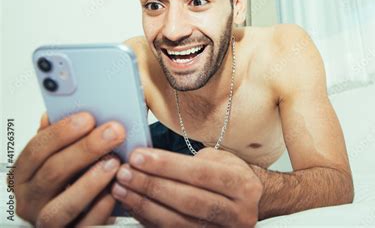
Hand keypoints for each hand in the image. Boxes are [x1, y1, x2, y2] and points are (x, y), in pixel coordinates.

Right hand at [12, 112, 125, 225]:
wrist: (82, 216)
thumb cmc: (72, 179)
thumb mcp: (62, 155)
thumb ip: (60, 137)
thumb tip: (60, 110)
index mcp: (26, 175)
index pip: (36, 150)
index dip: (61, 132)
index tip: (88, 117)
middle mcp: (32, 199)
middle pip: (52, 173)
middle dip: (85, 149)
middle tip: (113, 132)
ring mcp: (49, 221)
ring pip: (63, 205)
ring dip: (91, 181)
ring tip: (114, 162)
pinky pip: (85, 225)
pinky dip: (102, 207)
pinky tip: (116, 190)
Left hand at [112, 147, 262, 226]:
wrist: (250, 203)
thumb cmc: (231, 176)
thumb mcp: (221, 160)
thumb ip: (191, 161)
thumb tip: (149, 158)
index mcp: (243, 186)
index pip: (200, 174)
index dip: (166, 165)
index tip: (139, 156)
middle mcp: (237, 213)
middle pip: (187, 200)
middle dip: (150, 184)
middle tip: (124, 172)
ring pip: (176, 221)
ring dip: (143, 203)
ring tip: (121, 188)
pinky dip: (148, 218)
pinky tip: (133, 205)